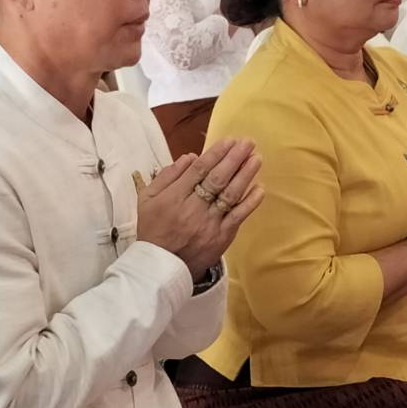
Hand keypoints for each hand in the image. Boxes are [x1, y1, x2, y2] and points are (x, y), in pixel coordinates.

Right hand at [137, 138, 265, 279]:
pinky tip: (259, 188)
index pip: (199, 170)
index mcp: (174, 196)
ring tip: (256, 159)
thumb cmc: (154, 228)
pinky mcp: (221, 237)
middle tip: (248, 143)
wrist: (162, 266)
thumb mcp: (148, 198)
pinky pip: (238, 217)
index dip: (216, 153)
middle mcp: (192, 208)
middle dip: (234, 158)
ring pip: (230, 195)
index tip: (229, 141)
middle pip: (217, 178)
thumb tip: (190, 157)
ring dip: (245, 175)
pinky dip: (250, 202)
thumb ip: (167, 176)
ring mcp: (209, 223)